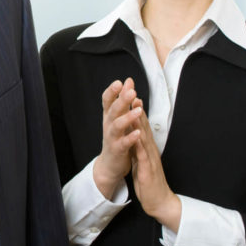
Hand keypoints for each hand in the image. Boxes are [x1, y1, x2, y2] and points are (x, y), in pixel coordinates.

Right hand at [93, 78, 141, 198]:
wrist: (110, 164)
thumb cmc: (117, 137)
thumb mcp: (118, 117)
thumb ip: (123, 100)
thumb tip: (128, 81)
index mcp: (109, 116)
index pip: (107, 100)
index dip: (112, 91)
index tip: (120, 82)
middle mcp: (108, 125)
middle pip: (112, 110)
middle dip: (121, 100)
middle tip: (131, 92)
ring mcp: (111, 137)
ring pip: (117, 126)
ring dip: (127, 117)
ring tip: (138, 110)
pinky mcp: (117, 150)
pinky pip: (123, 143)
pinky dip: (130, 138)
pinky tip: (138, 133)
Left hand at [130, 103, 181, 230]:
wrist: (159, 201)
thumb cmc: (149, 180)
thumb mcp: (141, 159)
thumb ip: (138, 146)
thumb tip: (133, 133)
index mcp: (147, 147)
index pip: (141, 125)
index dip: (136, 109)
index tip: (131, 93)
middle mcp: (150, 150)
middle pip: (144, 126)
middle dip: (138, 108)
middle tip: (133, 91)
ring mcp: (150, 159)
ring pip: (144, 137)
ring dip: (140, 122)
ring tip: (135, 107)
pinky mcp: (148, 170)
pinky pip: (143, 156)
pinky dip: (139, 145)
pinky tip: (136, 136)